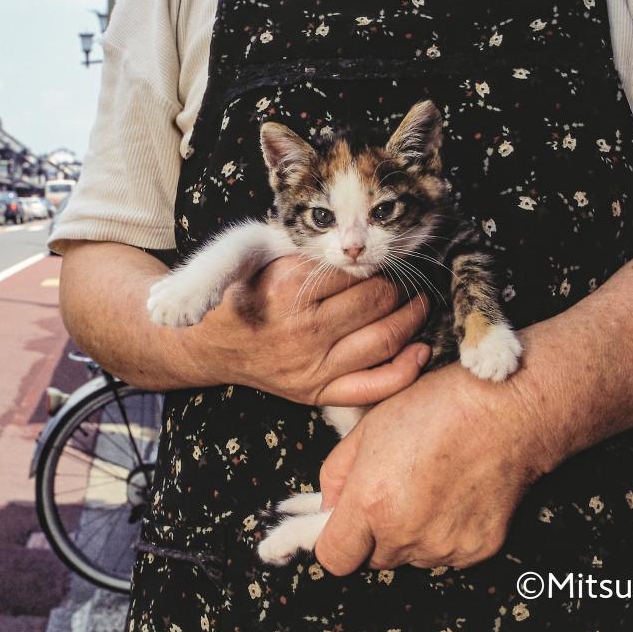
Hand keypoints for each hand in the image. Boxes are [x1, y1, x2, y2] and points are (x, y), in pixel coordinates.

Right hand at [185, 255, 429, 405]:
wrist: (210, 345)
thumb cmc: (241, 292)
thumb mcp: (256, 254)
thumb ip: (301, 244)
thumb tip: (354, 238)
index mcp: (287, 287)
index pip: (354, 269)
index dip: (375, 260)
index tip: (384, 256)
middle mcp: (302, 328)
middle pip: (376, 301)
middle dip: (400, 286)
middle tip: (408, 278)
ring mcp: (312, 365)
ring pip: (384, 339)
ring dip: (412, 318)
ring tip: (420, 304)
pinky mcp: (317, 392)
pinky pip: (374, 386)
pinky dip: (406, 369)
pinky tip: (422, 350)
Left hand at [313, 361, 554, 572]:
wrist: (507, 411)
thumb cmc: (438, 408)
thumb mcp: (368, 427)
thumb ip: (336, 474)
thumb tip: (328, 506)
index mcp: (372, 503)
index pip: (335, 557)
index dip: (335, 541)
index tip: (344, 523)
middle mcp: (406, 534)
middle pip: (373, 559)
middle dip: (373, 534)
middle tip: (392, 492)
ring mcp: (444, 546)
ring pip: (410, 557)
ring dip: (410, 535)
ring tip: (428, 488)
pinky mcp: (477, 549)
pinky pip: (447, 555)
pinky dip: (445, 534)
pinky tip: (454, 496)